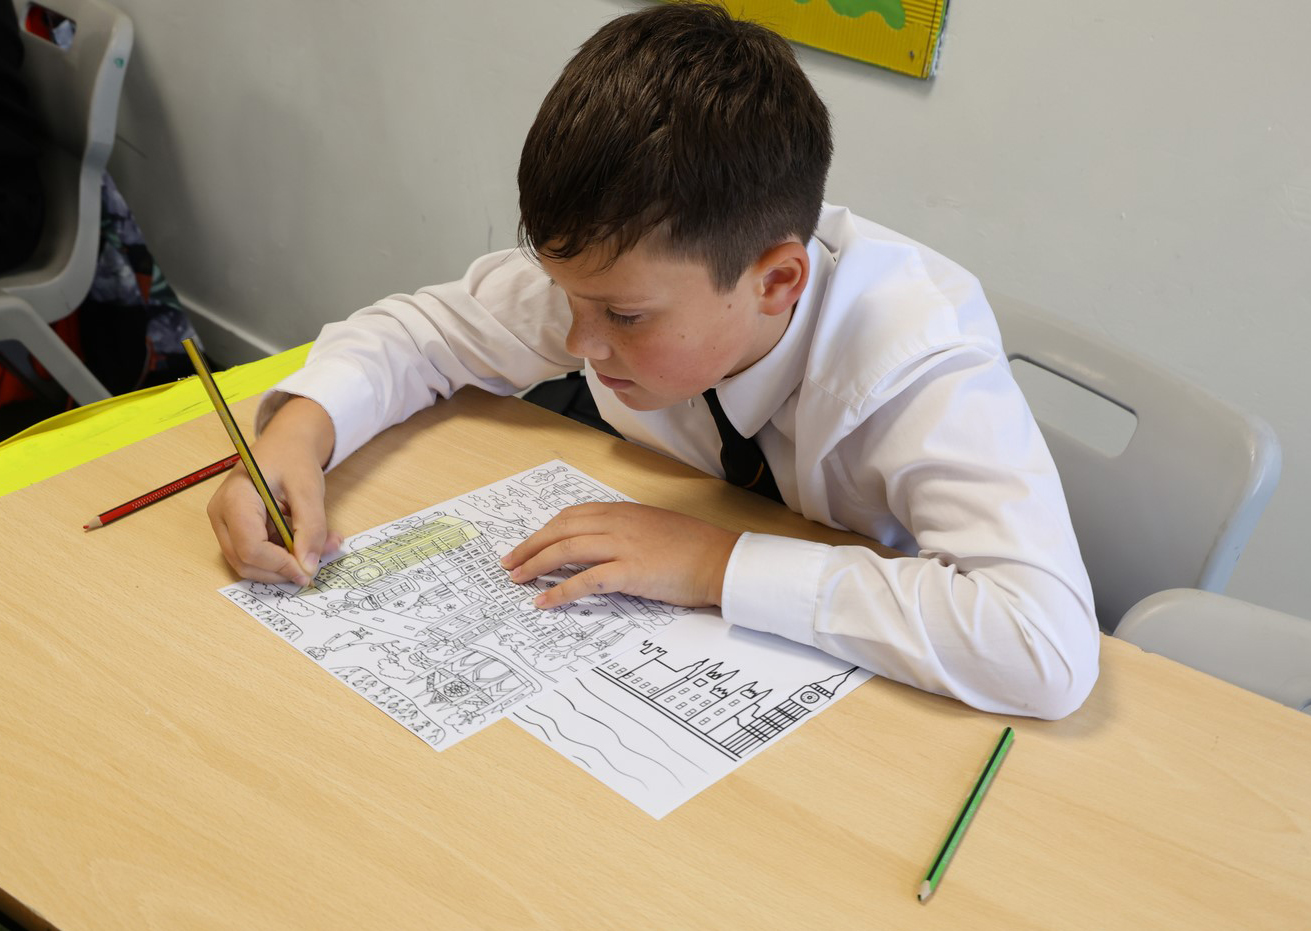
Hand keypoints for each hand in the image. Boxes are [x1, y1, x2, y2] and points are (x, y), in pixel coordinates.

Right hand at [207, 397, 341, 584]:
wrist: (285, 444)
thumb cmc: (293, 458)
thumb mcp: (309, 489)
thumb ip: (311, 528)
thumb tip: (308, 566)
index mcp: (234, 499)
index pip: (250, 547)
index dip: (280, 565)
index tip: (308, 571)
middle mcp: (222, 515)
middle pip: (245, 562)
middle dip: (281, 570)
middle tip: (315, 565)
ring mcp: (225, 525)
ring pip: (249, 564)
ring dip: (283, 567)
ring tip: (318, 549)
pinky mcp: (236, 531)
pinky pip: (256, 555)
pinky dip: (281, 558)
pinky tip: (306, 544)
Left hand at [500, 502, 740, 608]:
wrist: (721, 560)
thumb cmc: (695, 548)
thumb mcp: (656, 528)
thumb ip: (628, 532)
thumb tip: (604, 546)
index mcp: (623, 511)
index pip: (572, 515)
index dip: (545, 530)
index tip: (528, 543)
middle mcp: (618, 523)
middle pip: (561, 530)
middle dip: (530, 546)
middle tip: (509, 562)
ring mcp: (622, 546)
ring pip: (566, 550)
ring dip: (536, 564)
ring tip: (517, 580)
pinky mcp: (629, 572)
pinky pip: (585, 581)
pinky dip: (559, 591)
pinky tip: (544, 601)